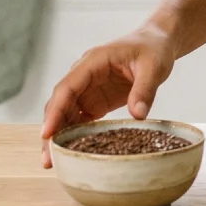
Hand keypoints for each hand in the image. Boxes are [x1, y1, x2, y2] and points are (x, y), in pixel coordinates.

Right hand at [39, 27, 175, 167]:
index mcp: (93, 61)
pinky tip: (71, 152)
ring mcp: (88, 89)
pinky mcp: (96, 100)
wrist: (157, 43)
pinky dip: (73, 134)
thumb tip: (137, 116)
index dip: (55, 111)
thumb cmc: (153, 48)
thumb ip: (145, 90)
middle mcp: (84, 75)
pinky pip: (79, 118)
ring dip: (58, 135)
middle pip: (60, 103)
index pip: (67, 87)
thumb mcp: (153, 67)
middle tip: (48, 159)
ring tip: (53, 162)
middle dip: (51, 130)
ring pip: (65, 113)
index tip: (47, 133)